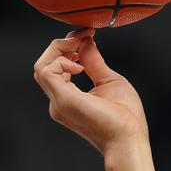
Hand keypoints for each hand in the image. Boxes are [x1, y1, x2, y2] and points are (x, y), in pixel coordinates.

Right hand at [34, 28, 149, 155]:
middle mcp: (58, 101)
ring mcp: (59, 102)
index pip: (55, 67)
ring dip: (59, 48)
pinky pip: (46, 72)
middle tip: (84, 35)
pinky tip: (80, 64)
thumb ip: (93, 62)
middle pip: (45, 64)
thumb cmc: (125, 115)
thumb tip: (85, 41)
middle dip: (62, 44)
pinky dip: (61, 60)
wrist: (129, 137)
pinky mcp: (63, 100)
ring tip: (80, 44)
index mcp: (68, 97)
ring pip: (41, 66)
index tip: (86, 34)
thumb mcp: (108, 80)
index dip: (67, 46)